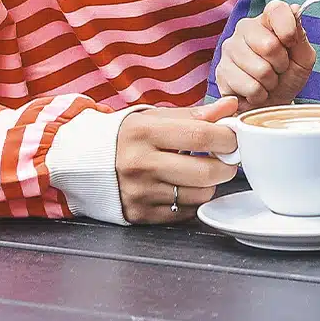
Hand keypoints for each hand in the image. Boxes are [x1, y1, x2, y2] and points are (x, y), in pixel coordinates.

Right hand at [115, 97, 239, 224]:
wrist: (86, 163)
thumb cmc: (129, 137)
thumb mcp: (156, 117)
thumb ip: (195, 114)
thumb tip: (230, 106)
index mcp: (144, 132)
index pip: (200, 136)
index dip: (227, 137)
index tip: (234, 137)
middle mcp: (139, 164)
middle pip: (205, 172)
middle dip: (226, 165)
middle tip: (227, 158)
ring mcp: (139, 192)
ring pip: (199, 195)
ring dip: (210, 184)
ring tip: (201, 170)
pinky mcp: (140, 214)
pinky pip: (185, 211)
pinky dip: (192, 199)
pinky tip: (182, 186)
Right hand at [214, 0, 315, 110]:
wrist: (272, 103)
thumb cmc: (288, 76)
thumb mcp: (303, 58)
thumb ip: (300, 36)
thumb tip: (295, 9)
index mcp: (266, 19)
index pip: (277, 9)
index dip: (288, 29)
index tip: (292, 44)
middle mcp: (245, 28)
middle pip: (269, 45)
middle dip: (281, 64)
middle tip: (279, 69)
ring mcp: (230, 49)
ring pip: (260, 69)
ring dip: (270, 82)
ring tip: (267, 80)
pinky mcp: (221, 71)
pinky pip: (249, 86)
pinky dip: (260, 94)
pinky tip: (256, 90)